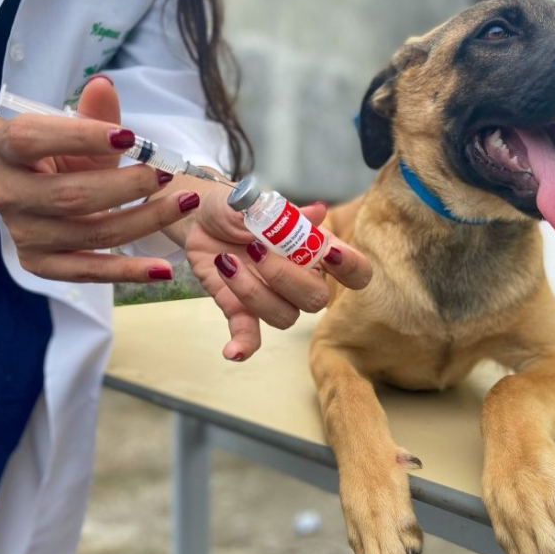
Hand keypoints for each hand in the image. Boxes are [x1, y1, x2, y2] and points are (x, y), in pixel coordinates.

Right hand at [0, 77, 199, 281]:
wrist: (25, 187)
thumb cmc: (57, 154)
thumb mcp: (74, 130)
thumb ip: (93, 113)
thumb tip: (105, 86)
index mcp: (6, 148)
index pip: (34, 139)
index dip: (82, 137)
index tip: (131, 137)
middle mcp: (7, 193)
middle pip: (71, 196)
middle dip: (128, 186)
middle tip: (167, 174)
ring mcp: (23, 234)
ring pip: (90, 233)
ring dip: (144, 221)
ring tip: (184, 204)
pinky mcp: (40, 264)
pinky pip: (89, 272)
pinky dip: (129, 272)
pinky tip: (164, 269)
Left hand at [185, 188, 371, 360]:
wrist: (200, 219)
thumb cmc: (236, 208)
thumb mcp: (254, 202)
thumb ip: (281, 212)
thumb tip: (317, 212)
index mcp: (314, 248)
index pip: (355, 271)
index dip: (352, 269)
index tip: (331, 254)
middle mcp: (300, 278)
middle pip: (317, 299)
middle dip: (286, 277)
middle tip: (255, 249)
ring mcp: (272, 297)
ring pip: (284, 316)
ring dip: (254, 292)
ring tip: (226, 261)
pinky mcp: (242, 309)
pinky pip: (250, 335)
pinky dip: (243, 345)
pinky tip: (231, 351)